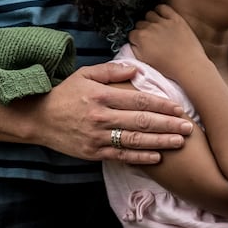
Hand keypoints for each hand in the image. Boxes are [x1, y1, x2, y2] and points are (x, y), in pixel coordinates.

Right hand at [25, 62, 192, 165]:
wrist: (38, 118)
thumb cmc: (64, 94)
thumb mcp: (84, 75)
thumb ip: (111, 71)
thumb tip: (136, 70)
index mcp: (101, 95)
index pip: (138, 100)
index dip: (161, 105)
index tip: (179, 108)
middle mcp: (101, 116)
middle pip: (142, 121)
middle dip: (168, 124)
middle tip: (189, 127)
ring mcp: (97, 137)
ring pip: (135, 140)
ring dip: (160, 141)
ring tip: (179, 142)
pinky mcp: (93, 152)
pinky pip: (121, 155)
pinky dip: (140, 157)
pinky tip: (157, 157)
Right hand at [128, 5, 207, 83]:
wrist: (188, 66)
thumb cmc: (167, 67)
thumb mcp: (144, 62)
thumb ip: (134, 50)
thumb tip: (132, 43)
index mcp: (141, 38)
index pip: (132, 34)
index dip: (136, 39)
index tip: (141, 43)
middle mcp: (150, 27)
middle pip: (140, 23)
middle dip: (143, 30)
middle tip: (150, 38)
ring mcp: (163, 22)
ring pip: (150, 14)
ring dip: (150, 20)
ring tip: (156, 28)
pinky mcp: (175, 19)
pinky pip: (163, 8)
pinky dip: (160, 10)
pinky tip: (162, 17)